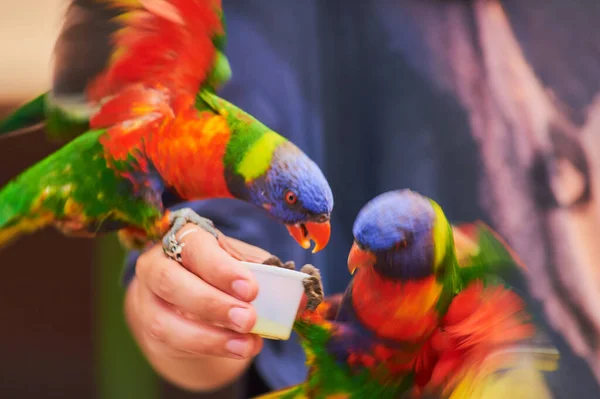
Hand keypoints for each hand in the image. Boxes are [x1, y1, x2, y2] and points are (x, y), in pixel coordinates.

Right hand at [129, 224, 269, 360]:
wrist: (186, 297)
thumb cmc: (217, 271)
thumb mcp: (239, 263)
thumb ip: (265, 273)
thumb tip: (301, 294)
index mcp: (182, 237)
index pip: (194, 246)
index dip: (221, 268)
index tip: (251, 288)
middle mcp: (155, 264)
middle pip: (171, 281)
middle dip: (212, 302)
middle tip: (249, 318)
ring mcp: (147, 298)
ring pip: (165, 320)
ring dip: (210, 336)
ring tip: (247, 343)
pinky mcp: (149, 328)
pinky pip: (173, 342)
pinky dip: (209, 347)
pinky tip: (237, 348)